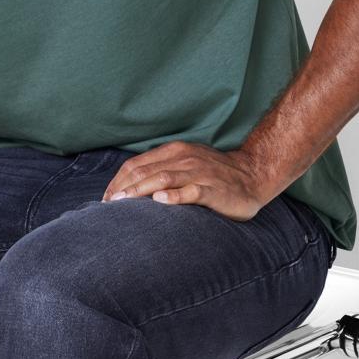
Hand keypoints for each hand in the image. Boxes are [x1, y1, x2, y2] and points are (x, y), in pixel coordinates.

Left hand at [99, 140, 269, 222]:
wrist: (253, 175)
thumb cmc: (214, 174)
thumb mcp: (186, 164)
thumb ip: (162, 170)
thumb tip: (129, 187)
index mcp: (174, 152)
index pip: (136, 165)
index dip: (117, 181)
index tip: (105, 200)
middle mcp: (184, 159)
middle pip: (145, 172)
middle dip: (123, 189)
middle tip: (107, 206)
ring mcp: (199, 173)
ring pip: (163, 179)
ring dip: (140, 191)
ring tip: (123, 204)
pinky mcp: (213, 189)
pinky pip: (192, 191)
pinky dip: (175, 196)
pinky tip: (161, 201)